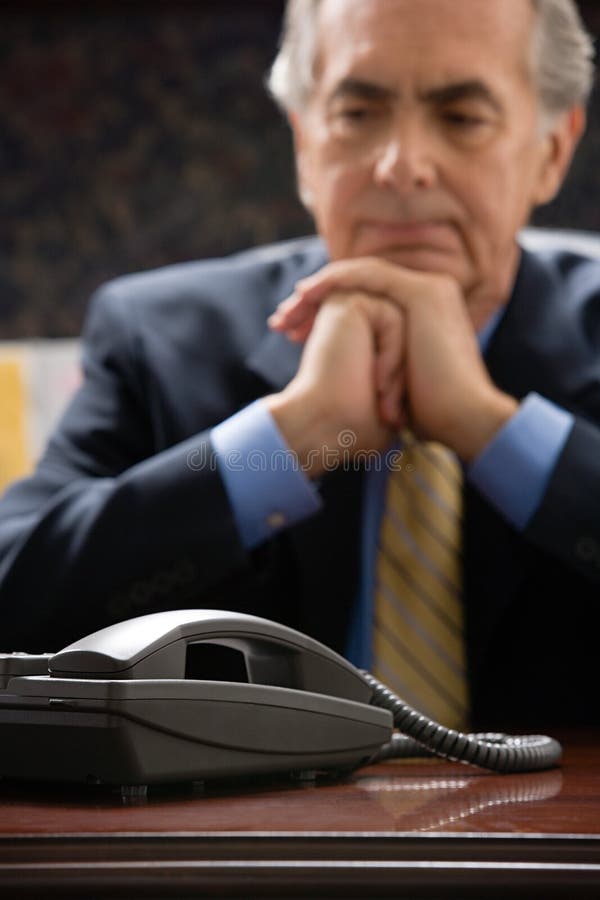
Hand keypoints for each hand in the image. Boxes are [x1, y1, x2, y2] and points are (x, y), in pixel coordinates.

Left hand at [270, 258, 517, 459]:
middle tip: (280, 321)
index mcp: (423, 316)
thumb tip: (356, 381)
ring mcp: (428, 289)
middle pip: (359, 286)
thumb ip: (379, 369)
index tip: (293, 335)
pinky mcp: (422, 292)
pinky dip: (334, 281)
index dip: (325, 314)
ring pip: (359, 276)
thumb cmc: (429, 415)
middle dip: (315, 301)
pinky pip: (367, 274)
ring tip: (287, 311)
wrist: (460, 419)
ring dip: (318, 289)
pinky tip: (306, 294)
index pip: (366, 302)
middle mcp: (429, 296)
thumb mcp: (395, 385)